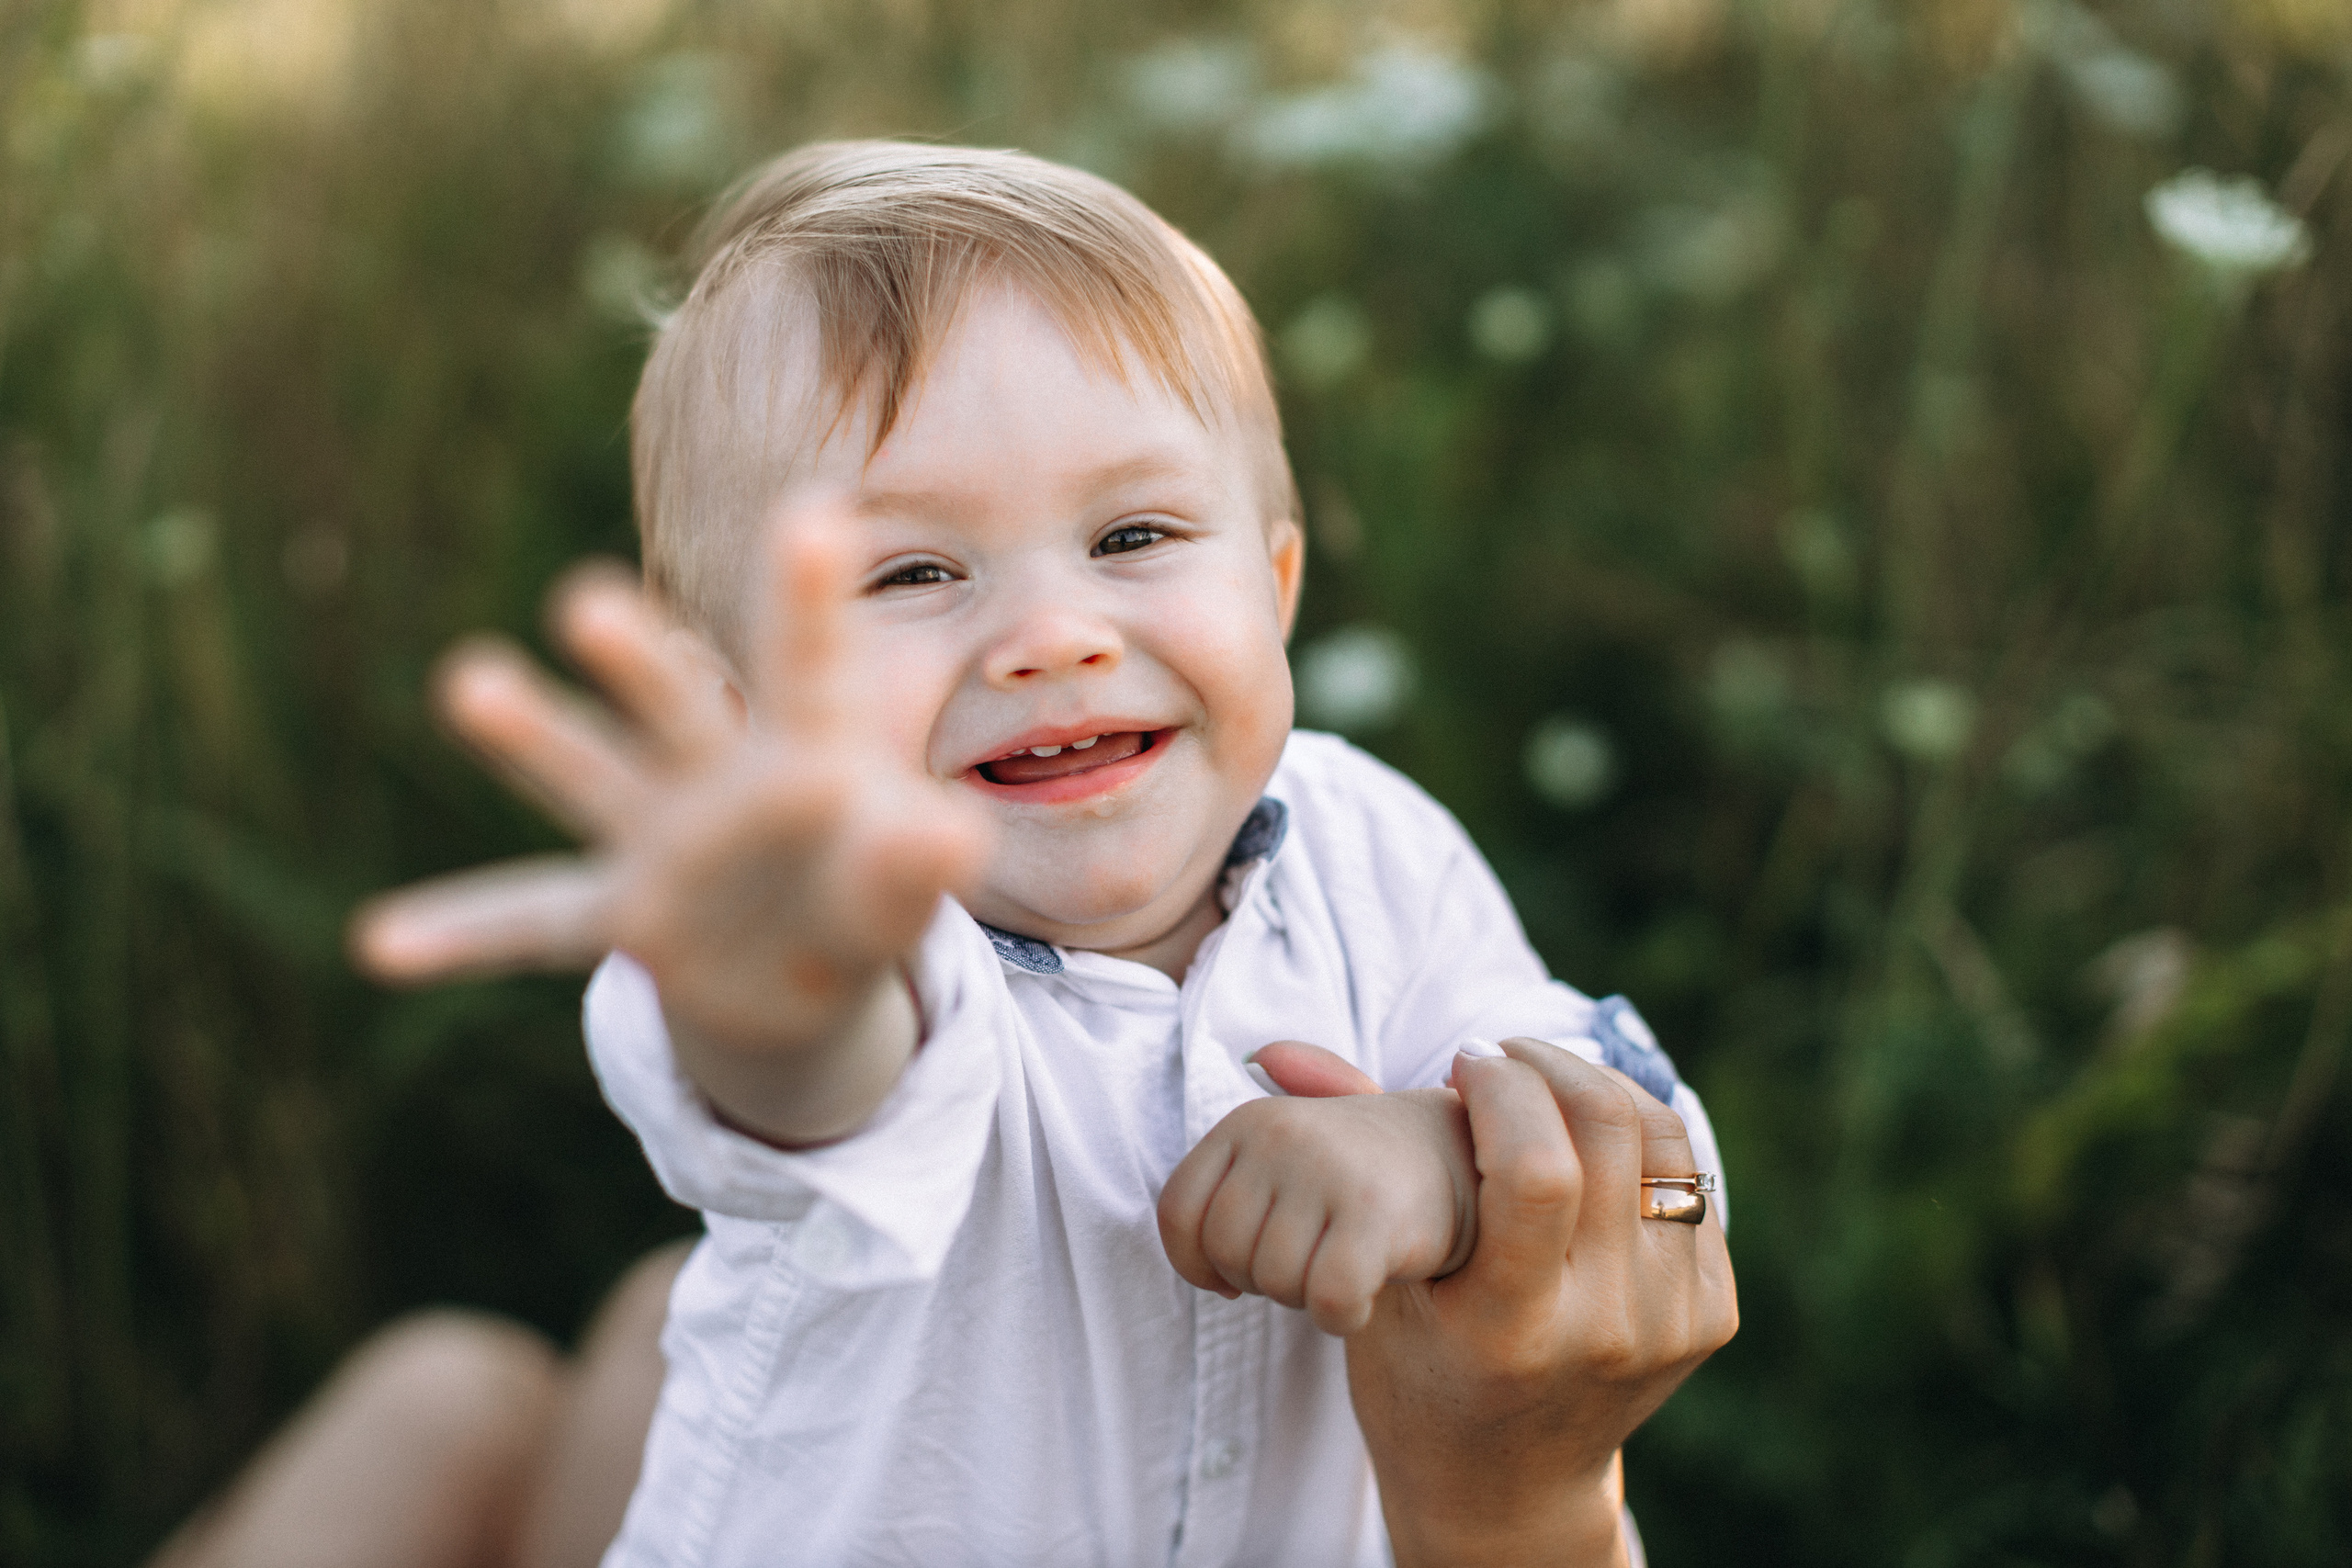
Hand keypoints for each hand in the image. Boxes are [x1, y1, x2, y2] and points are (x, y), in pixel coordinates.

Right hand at [348, 501, 991, 1143]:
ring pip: (590, 778)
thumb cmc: (863, 892)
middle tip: (587, 601)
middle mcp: (718, 774)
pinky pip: (535, 921)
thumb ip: (915, 864)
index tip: (814, 512)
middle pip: (678, 706)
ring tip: (466, 679)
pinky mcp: (622, 915)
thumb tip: (948, 836)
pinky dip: (464, 932)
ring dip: (533, 736)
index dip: (811, 596)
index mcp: (809, 748)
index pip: (812, 664)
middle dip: (637, 660)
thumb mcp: (900, 884)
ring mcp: (659, 840)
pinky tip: (379, 945)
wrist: (807, 966)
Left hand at [1156, 1045, 1475, 1335]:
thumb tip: (1253, 1062)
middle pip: (1225, 1255)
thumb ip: (1239, 1153)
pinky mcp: (1376, 1216)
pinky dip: (1343, 1317)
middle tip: (1308, 1262)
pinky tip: (1365, 1294)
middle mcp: (1282, 1134)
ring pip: (1275, 1283)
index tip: (1232, 1277)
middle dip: (1261, 1281)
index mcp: (1249, 1121)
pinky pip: (1328, 1301)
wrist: (1464, 1160)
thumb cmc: (1358, 1172)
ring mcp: (1328, 1170)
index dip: (1196, 1263)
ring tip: (1339, 1265)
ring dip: (1305, 1298)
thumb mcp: (1291, 1144)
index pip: (1177, 1213)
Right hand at [1345, 1037, 1737, 1567]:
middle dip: (1546, 1064)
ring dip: (1597, 1084)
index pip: (1540, 1170)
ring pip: (1663, 1140)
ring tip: (1541, 1081)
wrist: (1507, 1491)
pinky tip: (1582, 1136)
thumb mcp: (1375, 1289)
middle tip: (1498, 1060)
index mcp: (1514, 1328)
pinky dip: (1636, 1136)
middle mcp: (1606, 1328)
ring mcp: (1670, 1324)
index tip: (1461, 1065)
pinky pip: (1689, 1180)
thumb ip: (1339, 1166)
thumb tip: (1277, 1047)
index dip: (1503, 1088)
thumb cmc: (1417, 1374)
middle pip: (1610, 1132)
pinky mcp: (1710, 1315)